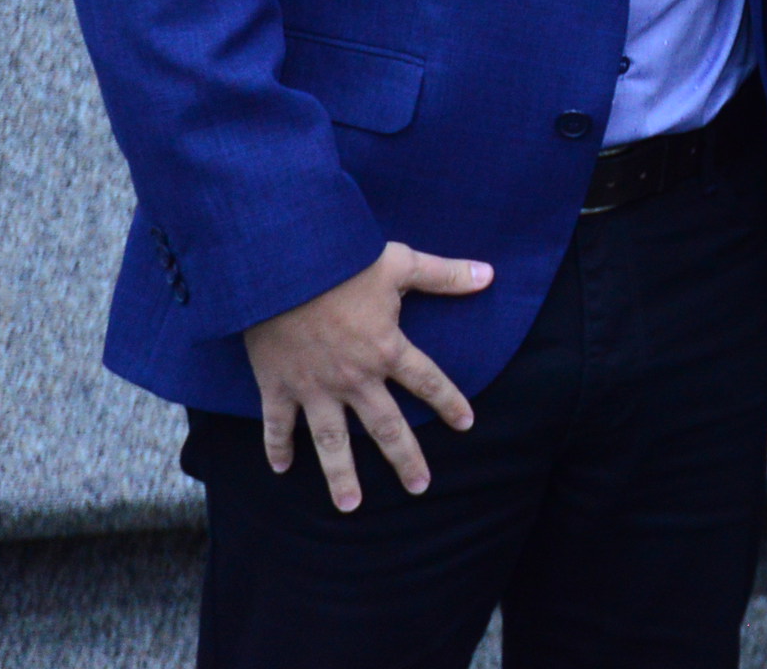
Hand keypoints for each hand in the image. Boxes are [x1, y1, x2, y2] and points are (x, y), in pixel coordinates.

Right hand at [242, 243, 491, 510]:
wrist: (279, 267)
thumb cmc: (342, 262)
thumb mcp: (400, 263)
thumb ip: (445, 274)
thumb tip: (490, 274)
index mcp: (387, 350)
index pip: (428, 383)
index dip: (450, 403)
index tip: (467, 424)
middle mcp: (354, 378)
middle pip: (386, 426)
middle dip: (406, 458)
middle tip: (420, 487)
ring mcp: (314, 387)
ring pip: (331, 441)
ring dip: (341, 475)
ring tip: (350, 506)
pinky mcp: (277, 387)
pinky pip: (277, 426)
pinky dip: (276, 448)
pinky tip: (281, 470)